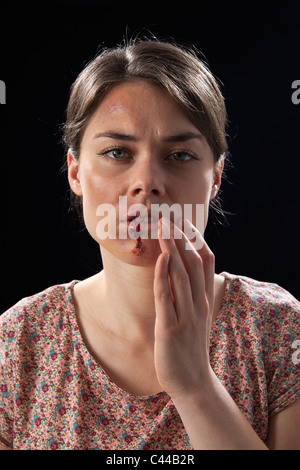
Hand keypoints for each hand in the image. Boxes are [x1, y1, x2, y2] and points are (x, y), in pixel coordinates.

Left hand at [153, 218, 214, 399]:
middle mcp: (199, 303)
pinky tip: (158, 259)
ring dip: (170, 248)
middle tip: (168, 215)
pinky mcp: (170, 328)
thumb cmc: (191, 346)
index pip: (205, 260)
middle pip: (192, 262)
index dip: (195, 239)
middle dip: (180, 237)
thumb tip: (178, 270)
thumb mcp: (196, 316)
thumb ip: (191, 293)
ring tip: (161, 226)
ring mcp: (186, 315)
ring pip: (180, 274)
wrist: (192, 382)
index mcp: (205, 298)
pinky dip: (162, 276)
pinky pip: (165, 297)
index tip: (183, 220)